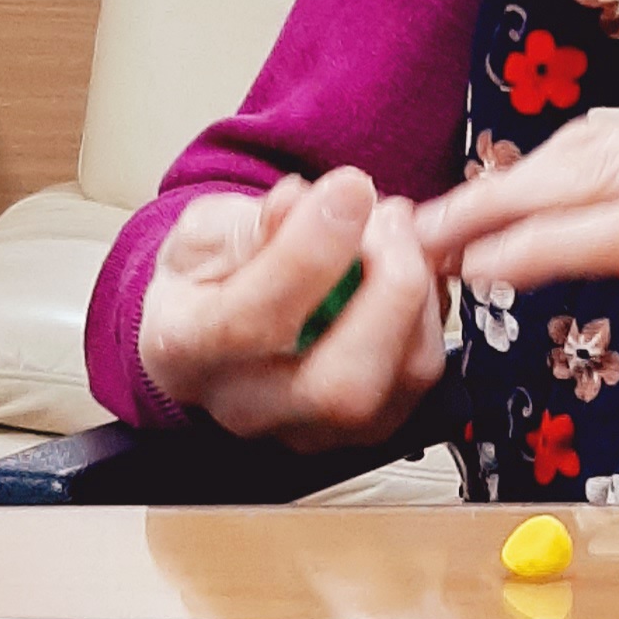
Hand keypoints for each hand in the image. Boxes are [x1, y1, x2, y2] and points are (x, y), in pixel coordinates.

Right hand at [137, 168, 445, 452]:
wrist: (214, 320)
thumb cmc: (207, 275)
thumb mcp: (205, 231)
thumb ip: (249, 222)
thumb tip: (297, 200)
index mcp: (186, 352)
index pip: (250, 324)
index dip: (310, 252)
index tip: (349, 187)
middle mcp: (248, 410)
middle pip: (340, 386)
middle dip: (389, 288)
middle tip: (391, 215)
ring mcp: (314, 431)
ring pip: (401, 380)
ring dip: (420, 289)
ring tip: (396, 227)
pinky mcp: (368, 429)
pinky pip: (423, 371)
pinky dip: (432, 307)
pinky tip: (405, 262)